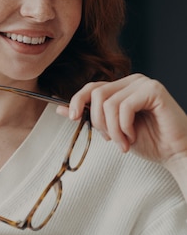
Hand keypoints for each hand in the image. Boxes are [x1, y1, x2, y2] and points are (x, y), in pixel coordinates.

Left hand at [56, 74, 186, 166]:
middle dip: (98, 121)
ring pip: (108, 103)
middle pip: (96, 94)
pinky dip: (124, 127)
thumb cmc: (148, 141)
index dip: (77, 101)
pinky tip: (133, 136)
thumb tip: (59, 109)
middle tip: (110, 139)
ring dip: (113, 129)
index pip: (91, 88)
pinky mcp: (154, 90)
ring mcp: (143, 83)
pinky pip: (124, 106)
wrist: (175, 153)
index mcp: (120, 88)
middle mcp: (131, 81)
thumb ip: (88, 116)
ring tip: (123, 143)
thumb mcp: (110, 129)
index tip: (71, 118)